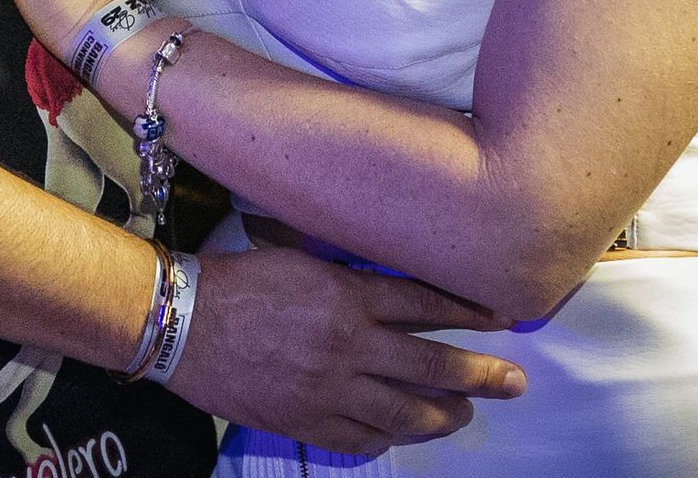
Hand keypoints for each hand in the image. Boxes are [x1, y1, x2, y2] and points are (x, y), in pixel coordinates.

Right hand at [164, 246, 525, 456]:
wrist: (183, 324)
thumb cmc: (238, 281)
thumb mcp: (300, 258)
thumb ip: (350, 275)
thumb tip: (394, 284)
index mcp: (346, 297)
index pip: (425, 305)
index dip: (469, 312)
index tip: (503, 317)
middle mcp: (347, 346)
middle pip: (430, 365)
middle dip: (479, 375)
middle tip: (514, 382)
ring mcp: (328, 391)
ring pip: (404, 411)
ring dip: (444, 414)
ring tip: (466, 413)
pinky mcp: (305, 422)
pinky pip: (360, 439)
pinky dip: (389, 437)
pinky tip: (402, 431)